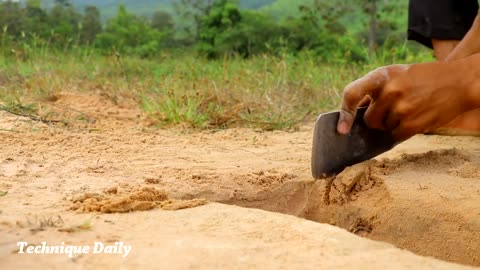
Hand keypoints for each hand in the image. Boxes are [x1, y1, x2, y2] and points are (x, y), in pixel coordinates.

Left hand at [336, 59, 476, 140]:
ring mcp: (401, 108)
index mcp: (381, 75)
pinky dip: (402, 131)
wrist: (459, 81)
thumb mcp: (396, 74)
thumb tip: (352, 114)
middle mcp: (388, 91)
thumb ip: (374, 90)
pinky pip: (396, 136)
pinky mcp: (412, 123)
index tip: (342, 129)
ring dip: (392, 124)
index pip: (351, 94)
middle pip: (369, 120)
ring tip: (410, 108)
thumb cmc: (422, 79)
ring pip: (383, 128)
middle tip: (394, 110)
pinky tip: (415, 118)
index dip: (344, 113)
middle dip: (377, 119)